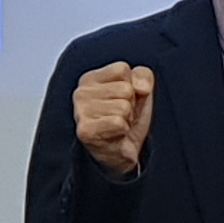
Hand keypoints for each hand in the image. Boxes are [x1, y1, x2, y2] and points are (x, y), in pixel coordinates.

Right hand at [72, 62, 157, 179]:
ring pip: (123, 106)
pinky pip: (118, 122)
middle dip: (130, 104)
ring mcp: (80, 112)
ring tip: (117, 126)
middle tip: (121, 116)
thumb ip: (143, 75)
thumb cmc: (127, 119)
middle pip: (125, 88)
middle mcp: (81, 93)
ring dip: (126, 119)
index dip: (132, 86)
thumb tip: (139, 86)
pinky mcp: (85, 130)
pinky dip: (122, 130)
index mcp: (90, 79)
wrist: (120, 154)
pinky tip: (114, 134)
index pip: (122, 69)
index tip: (123, 99)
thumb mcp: (140, 90)